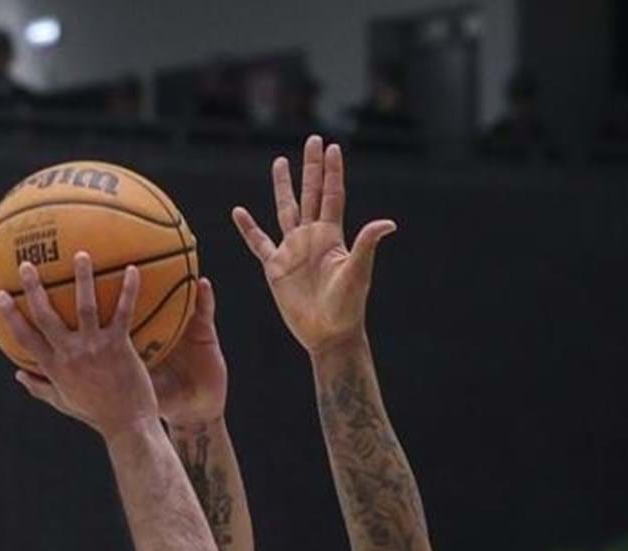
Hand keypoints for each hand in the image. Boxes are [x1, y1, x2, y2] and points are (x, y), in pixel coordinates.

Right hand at [16, 277, 225, 430]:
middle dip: (34, 288)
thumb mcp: (64, 402)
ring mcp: (94, 349)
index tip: (1, 295)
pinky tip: (131, 269)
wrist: (128, 426)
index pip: (25, 337)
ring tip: (81, 254)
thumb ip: (40, 387)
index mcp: (54, 367)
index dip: (11, 315)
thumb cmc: (97, 415)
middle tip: (26, 264)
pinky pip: (123, 312)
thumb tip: (18, 375)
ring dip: (82, 278)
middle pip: (46, 315)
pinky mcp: (120, 347)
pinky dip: (128, 290)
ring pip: (84, 306)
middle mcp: (70, 354)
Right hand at [232, 134, 395, 354]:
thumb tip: (388, 223)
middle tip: (313, 139)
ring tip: (280, 162)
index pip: (331, 196)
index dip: (332, 172)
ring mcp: (293, 250)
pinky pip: (259, 242)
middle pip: (310, 194)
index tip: (332, 146)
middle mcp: (312, 238)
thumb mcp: (358, 273)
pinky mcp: (276, 267)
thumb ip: (367, 245)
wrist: (329, 335)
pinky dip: (248, 228)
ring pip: (285, 210)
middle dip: (311, 168)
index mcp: (332, 236)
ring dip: (283, 187)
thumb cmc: (348, 307)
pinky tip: (239, 212)